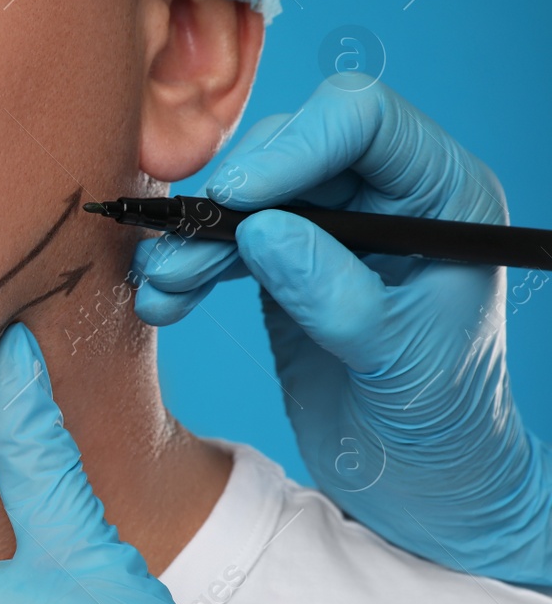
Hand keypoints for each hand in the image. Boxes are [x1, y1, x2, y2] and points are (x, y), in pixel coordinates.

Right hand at [134, 74, 551, 586]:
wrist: (420, 484)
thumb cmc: (441, 425)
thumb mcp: (398, 359)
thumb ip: (335, 292)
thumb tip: (261, 229)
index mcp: (443, 196)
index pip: (363, 119)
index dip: (293, 145)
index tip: (237, 199)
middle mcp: (388, 195)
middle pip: (290, 148)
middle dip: (228, 199)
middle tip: (181, 252)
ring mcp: (334, 228)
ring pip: (248, 195)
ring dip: (195, 237)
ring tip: (161, 285)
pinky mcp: (287, 264)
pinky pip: (227, 242)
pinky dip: (190, 268)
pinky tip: (163, 301)